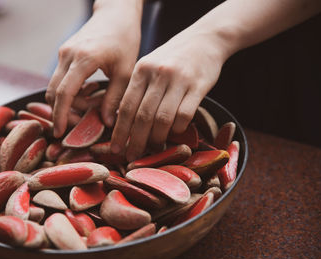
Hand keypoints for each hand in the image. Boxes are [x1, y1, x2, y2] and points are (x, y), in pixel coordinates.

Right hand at [46, 0, 142, 137]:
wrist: (116, 13)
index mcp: (83, 59)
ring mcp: (63, 53)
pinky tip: (89, 93)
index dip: (60, 115)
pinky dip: (70, 91)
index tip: (60, 133)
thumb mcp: (126, 70)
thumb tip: (106, 123)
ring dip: (68, 102)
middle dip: (63, 112)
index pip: (64, 93)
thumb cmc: (125, 39)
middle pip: (54, 92)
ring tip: (92, 106)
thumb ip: (115, 98)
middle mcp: (68, 55)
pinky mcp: (65, 53)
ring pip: (55, 86)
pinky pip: (60, 78)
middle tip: (82, 123)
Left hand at [111, 25, 230, 161]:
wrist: (205, 39)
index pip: (126, 106)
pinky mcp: (198, 85)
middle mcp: (158, 74)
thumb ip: (137, 89)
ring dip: (157, 138)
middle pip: (142, 116)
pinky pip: (185, 115)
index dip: (120, 131)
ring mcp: (178, 79)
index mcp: (141, 70)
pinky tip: (175, 132)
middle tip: (132, 157)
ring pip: (163, 118)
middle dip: (135, 141)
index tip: (115, 149)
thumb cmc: (172, 57)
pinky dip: (177, 128)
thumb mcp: (149, 65)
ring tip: (154, 148)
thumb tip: (123, 121)